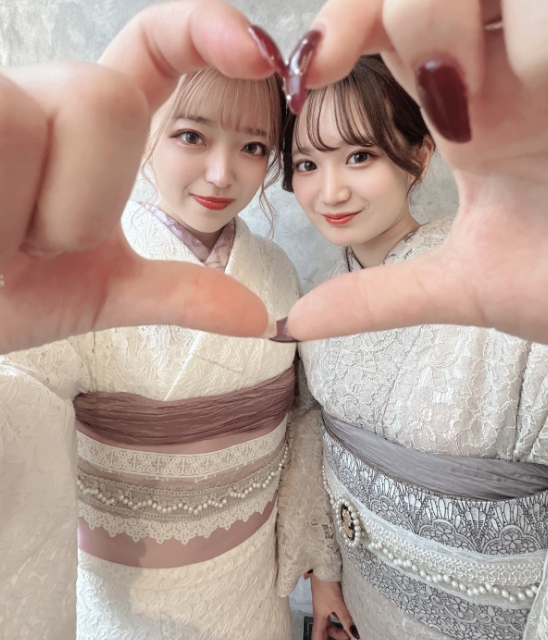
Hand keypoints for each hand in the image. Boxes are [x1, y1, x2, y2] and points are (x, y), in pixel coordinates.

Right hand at [0, 0, 274, 353]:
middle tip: (35, 244)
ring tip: (0, 241)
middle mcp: (31, 98)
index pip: (149, 53)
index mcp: (82, 130)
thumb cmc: (5, 296)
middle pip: (104, 100)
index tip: (257, 52)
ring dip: (32, 216)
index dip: (201, 32)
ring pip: (41, 120)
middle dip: (82, 199)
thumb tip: (260, 319)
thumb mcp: (100, 294)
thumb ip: (179, 293)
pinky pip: (0, 142)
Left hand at [287, 0, 547, 344]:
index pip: (387, 25)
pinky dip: (534, 40)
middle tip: (428, 96)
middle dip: (410, 15)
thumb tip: (293, 324)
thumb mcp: (459, 288)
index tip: (310, 76)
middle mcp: (508, 71)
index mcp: (467, 115)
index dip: (339, 28)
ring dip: (453, 20)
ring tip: (471, 112)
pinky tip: (539, 85)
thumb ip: (375, 298)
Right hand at [309, 574, 358, 639]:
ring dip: (340, 627)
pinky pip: (335, 611)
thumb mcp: (337, 603)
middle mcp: (321, 612)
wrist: (322, 565)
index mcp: (319, 616)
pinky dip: (342, 616)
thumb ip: (346, 619)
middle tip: (347, 638)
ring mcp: (325, 604)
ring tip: (351, 630)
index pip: (317, 636)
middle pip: (326, 629)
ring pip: (331, 620)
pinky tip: (350, 615)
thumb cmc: (325, 584)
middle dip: (335, 636)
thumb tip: (355, 634)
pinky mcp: (330, 597)